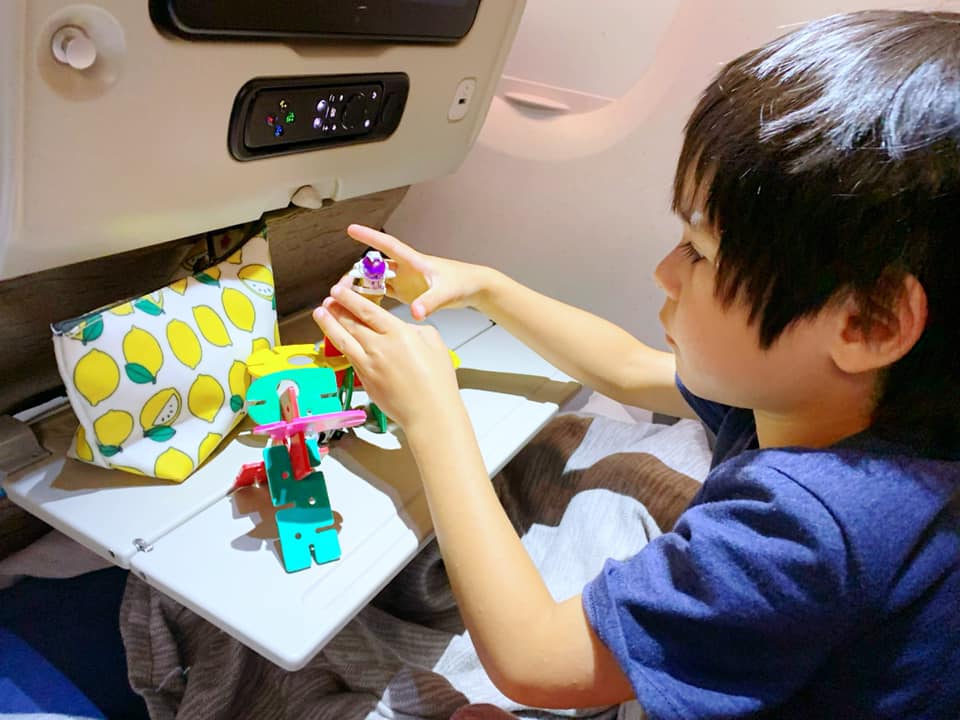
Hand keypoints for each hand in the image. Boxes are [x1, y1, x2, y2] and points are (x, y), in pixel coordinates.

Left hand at [313, 283, 461, 429]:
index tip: (339, 291)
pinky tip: (335, 340)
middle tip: (328, 300)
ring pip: (343, 340)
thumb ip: (414, 329)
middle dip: (336, 308)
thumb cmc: (437, 382)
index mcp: (398, 333)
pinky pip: (348, 357)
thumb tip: (401, 328)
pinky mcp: (365, 380)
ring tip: (320, 314)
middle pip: (351, 323)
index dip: (349, 299)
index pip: (367, 310)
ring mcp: (369, 364)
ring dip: (329, 325)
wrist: (430, 413)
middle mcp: (379, 347)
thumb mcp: (434, 342)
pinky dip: (339, 345)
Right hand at [342, 225, 494, 320]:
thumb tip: (415, 312)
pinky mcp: (406, 292)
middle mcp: (405, 268)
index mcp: (414, 261)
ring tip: (344, 298)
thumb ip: (430, 302)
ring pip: (375, 279)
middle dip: (356, 274)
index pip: (387, 245)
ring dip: (360, 286)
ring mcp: (404, 280)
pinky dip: (370, 297)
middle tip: (341, 288)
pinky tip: (360, 306)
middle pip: (374, 266)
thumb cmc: (462, 283)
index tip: (351, 229)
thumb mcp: (446, 293)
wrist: (473, 288)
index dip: (369, 236)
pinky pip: (382, 292)